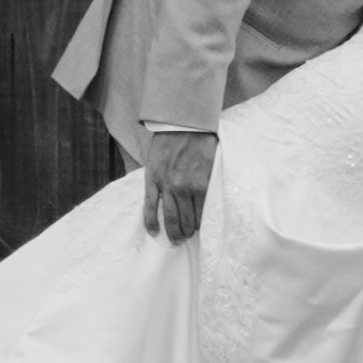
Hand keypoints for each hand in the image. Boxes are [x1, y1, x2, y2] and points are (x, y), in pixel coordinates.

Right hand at [143, 127, 215, 243]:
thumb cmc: (201, 141)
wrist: (180, 122)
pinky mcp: (152, 179)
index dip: (201, 225)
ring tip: (176, 239)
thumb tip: (213, 201)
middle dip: (187, 231)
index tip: (200, 230)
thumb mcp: (213, 163)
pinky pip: (149, 205)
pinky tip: (154, 232)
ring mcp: (166, 185)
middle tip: (187, 237)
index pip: (201, 215)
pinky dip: (151, 221)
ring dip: (173, 231)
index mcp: (201, 185)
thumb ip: (210, 183)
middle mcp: (183, 188)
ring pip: (169, 216)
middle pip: (186, 220)